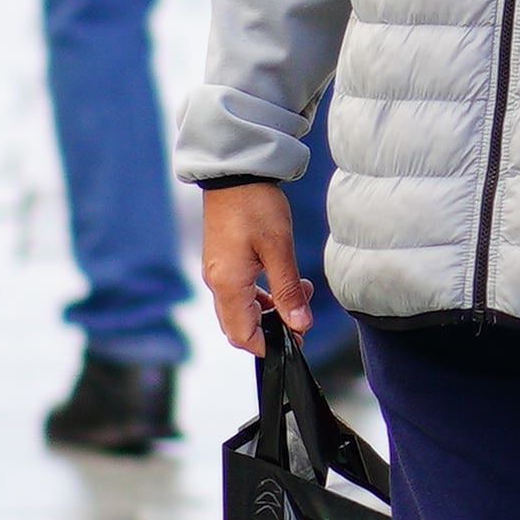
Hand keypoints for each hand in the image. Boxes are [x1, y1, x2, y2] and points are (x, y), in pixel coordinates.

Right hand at [198, 181, 309, 350]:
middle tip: (302, 320)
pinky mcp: (222, 262)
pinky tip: (283, 283)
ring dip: (270, 311)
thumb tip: (300, 324)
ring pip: (240, 310)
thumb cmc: (255, 206)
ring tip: (301, 294)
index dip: (268, 346)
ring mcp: (218, 272)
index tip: (296, 341)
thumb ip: (289, 290)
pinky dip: (262, 297)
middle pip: (239, 327)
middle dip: (272, 329)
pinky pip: (239, 293)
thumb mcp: (279, 249)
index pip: (242, 336)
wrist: (235, 173)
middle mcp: (217, 283)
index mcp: (228, 284)